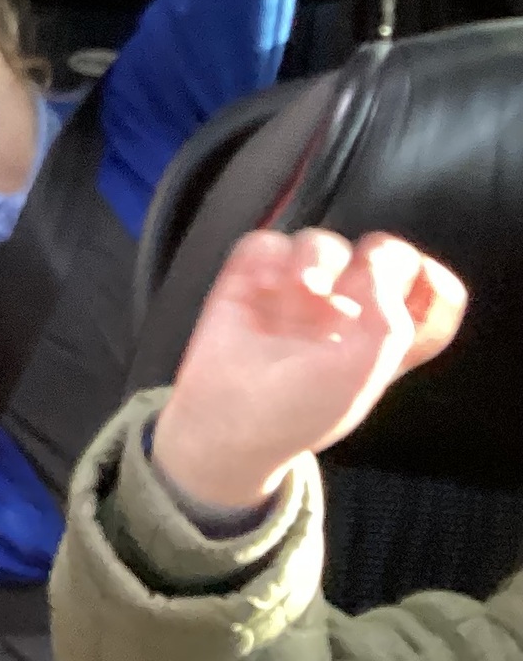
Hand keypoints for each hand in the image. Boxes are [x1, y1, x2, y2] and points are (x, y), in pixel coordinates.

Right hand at [152, 228, 465, 509]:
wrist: (227, 417)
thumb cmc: (298, 408)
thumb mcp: (365, 373)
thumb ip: (389, 318)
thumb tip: (372, 268)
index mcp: (383, 343)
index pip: (429, 299)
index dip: (432, 283)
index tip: (422, 281)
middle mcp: (345, 314)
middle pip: (381, 256)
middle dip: (380, 254)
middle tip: (364, 272)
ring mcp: (297, 296)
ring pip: (323, 243)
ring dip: (317, 256)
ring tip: (302, 287)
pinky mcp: (249, 281)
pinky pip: (267, 243)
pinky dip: (267, 255)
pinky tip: (263, 283)